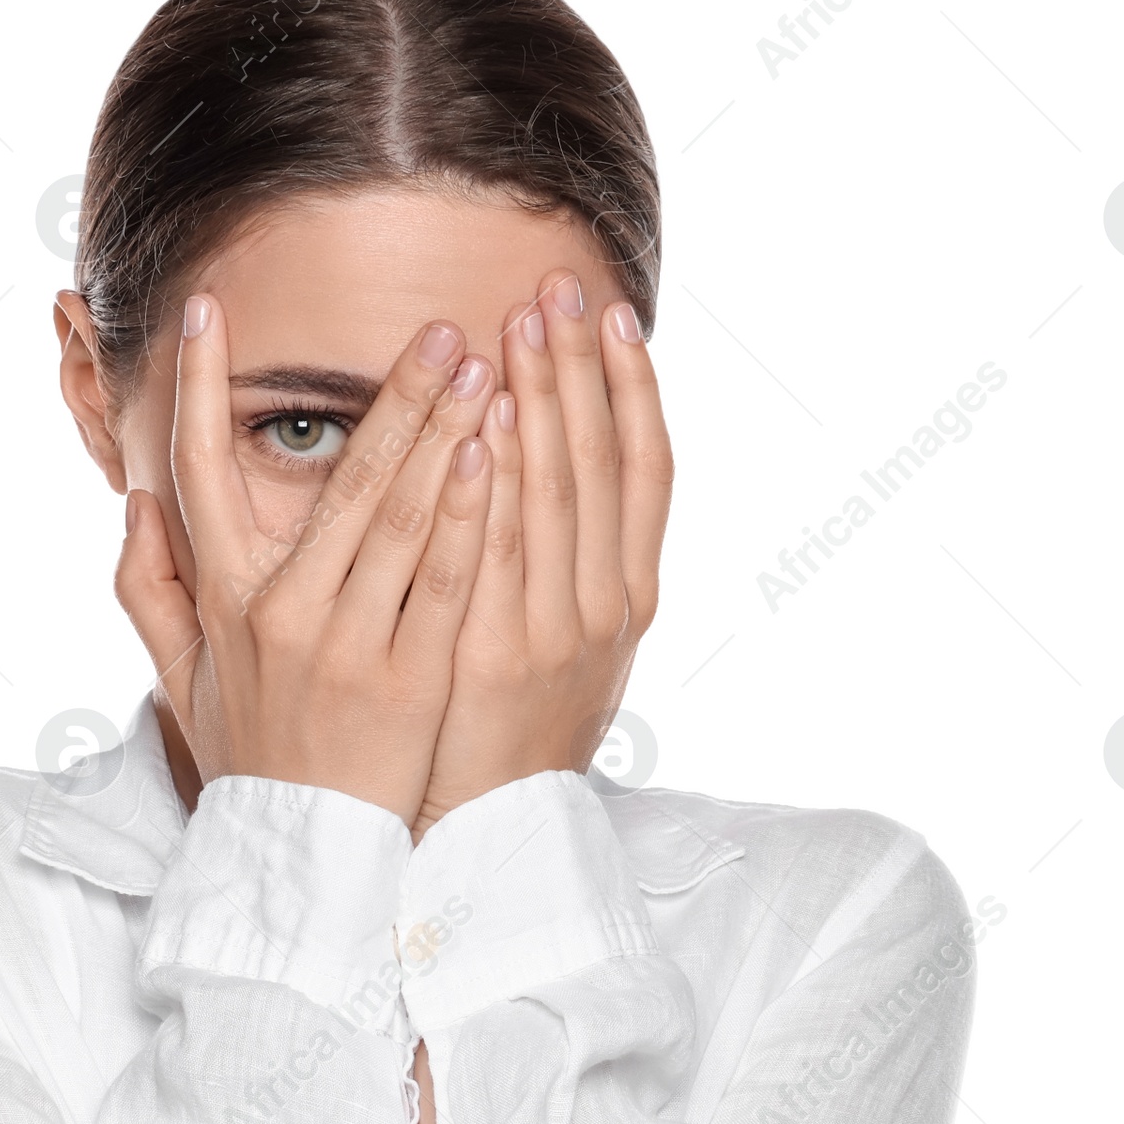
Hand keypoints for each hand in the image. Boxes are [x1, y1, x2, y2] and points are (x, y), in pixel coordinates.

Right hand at [116, 297, 497, 826]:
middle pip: (338, 481)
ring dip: (441, 432)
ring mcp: (347, 646)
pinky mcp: (408, 682)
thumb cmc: (253, 762)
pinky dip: (464, 512)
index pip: (196, 474)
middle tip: (440, 323)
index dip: (195, 389)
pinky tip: (491, 451)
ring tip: (484, 363)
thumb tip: (135, 509)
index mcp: (223, 602)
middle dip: (392, 394)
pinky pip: (441, 581)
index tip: (209, 310)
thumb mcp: (180, 683)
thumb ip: (148, 594)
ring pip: (397, 517)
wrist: (303, 861)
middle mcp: (281, 614)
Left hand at [411, 272, 672, 838]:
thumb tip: (553, 474)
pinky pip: (497, 555)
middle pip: (602, 464)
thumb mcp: (570, 649)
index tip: (614, 317)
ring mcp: (557, 632)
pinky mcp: (498, 658)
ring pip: (556, 496)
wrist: (498, 835)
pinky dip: (493, 486)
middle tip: (557, 288)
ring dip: (540, 405)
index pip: (647, 470)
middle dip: (580, 370)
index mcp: (630, 596)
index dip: (634, 389)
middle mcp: (606, 606)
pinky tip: (477, 428)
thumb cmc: (517, 735)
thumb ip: (571, 567)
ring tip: (520, 328)